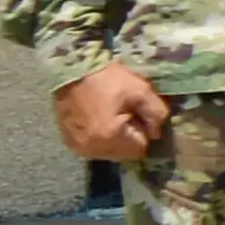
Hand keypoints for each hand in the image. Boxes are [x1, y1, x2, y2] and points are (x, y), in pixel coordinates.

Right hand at [54, 64, 168, 162]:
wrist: (71, 70)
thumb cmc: (107, 78)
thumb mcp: (141, 91)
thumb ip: (156, 114)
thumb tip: (155, 134)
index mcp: (109, 137)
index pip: (139, 148)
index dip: (142, 131)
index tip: (135, 113)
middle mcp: (91, 148)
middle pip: (124, 154)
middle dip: (129, 138)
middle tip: (123, 114)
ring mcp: (77, 146)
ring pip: (109, 153)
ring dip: (115, 140)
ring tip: (110, 116)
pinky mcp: (69, 142)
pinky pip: (94, 148)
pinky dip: (101, 139)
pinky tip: (98, 121)